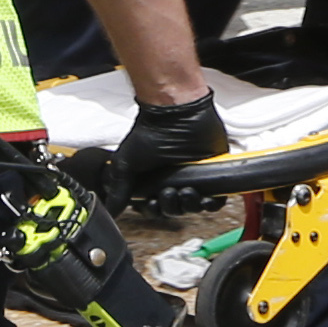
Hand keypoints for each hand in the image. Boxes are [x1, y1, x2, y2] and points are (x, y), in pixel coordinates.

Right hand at [112, 92, 229, 212]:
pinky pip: (216, 200)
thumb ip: (119, 189)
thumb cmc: (150, 133)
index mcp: (155, 181)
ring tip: (185, 191)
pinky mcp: (212, 172)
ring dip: (190, 205)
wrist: (175, 116)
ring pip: (194, 207)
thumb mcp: (125, 164)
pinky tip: (204, 199)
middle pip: (175, 210)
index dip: (155, 210)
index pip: (156, 208)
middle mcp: (174, 180)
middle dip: (172, 206)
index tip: (153, 202)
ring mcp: (194, 177)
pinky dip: (211, 204)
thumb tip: (111, 210)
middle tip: (168, 193)